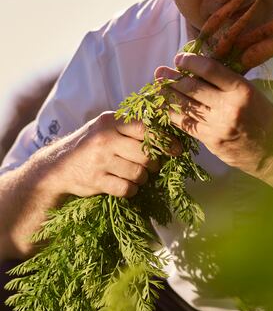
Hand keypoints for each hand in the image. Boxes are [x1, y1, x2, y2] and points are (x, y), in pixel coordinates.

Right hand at [47, 111, 179, 197]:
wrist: (58, 166)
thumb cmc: (91, 144)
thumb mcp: (106, 126)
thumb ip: (130, 126)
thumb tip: (167, 130)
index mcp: (109, 121)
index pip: (145, 128)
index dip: (164, 140)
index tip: (177, 149)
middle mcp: (104, 139)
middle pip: (146, 154)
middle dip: (154, 163)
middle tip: (152, 165)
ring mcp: (99, 161)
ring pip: (138, 173)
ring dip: (142, 177)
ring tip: (136, 175)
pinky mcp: (96, 181)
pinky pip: (127, 189)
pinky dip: (131, 189)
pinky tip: (126, 185)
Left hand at [154, 53, 272, 180]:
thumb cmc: (267, 120)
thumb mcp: (254, 94)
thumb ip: (229, 83)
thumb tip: (200, 70)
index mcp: (242, 90)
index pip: (210, 69)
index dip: (191, 61)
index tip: (180, 58)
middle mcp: (228, 107)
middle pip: (193, 87)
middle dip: (173, 78)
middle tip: (160, 72)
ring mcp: (218, 126)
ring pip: (186, 106)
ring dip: (168, 95)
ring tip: (158, 87)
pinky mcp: (211, 141)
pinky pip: (187, 125)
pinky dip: (174, 115)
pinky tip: (165, 108)